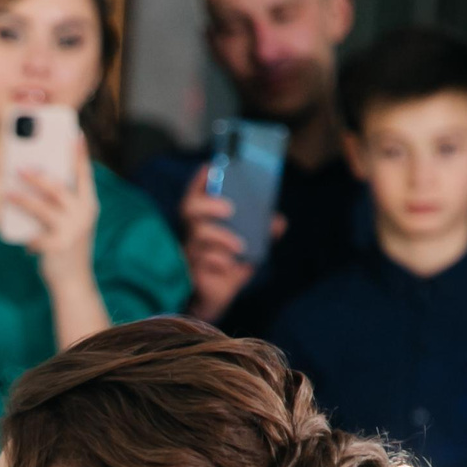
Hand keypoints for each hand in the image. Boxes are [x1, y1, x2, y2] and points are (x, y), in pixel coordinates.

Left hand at [4, 133, 98, 286]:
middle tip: (19, 167)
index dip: (78, 154)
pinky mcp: (57, 245)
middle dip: (37, 176)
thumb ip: (61, 205)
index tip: (74, 133)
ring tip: (6, 194)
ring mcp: (72, 229)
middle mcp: (84, 214)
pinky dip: (27, 238)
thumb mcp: (70, 223)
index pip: (84, 174)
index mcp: (89, 204)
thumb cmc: (67, 248)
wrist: (74, 282)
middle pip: (57, 187)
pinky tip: (25, 244)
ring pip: (41, 207)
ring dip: (21, 200)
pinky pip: (34, 234)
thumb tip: (34, 183)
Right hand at [178, 176, 253, 322]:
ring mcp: (190, 253)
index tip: (211, 167)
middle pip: (188, 210)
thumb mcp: (247, 246)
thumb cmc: (227, 266)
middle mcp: (192, 234)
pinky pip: (203, 262)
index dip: (199, 181)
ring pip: (199, 237)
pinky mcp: (192, 273)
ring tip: (239, 246)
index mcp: (203, 222)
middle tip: (230, 209)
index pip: (194, 196)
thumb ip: (262, 232)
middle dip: (208, 204)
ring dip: (222, 239)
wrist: (214, 300)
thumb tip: (278, 222)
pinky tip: (229, 266)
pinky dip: (220, 262)